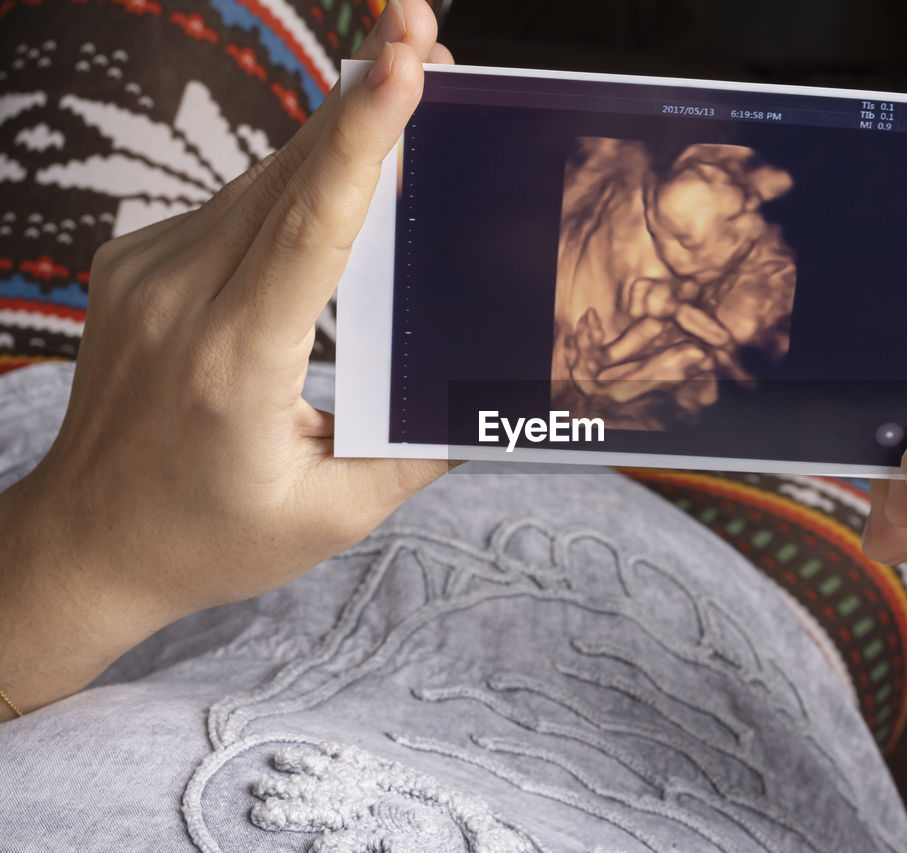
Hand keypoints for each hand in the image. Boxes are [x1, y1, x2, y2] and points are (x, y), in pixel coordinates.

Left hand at [0, 0, 452, 713]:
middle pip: (290, 176)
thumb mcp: (329, 516)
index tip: (404, 64)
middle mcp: (179, 300)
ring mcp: (146, 272)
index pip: (311, 226)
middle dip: (362, 98)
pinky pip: (233, 205)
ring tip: (400, 79)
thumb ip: (415, 453)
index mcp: (233, 362)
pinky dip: (294, 180)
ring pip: (262, 180)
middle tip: (420, 27)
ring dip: (334, 133)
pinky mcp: (136, 264)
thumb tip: (487, 398)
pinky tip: (340, 170)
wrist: (84, 542)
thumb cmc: (206, 538)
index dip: (364, 138)